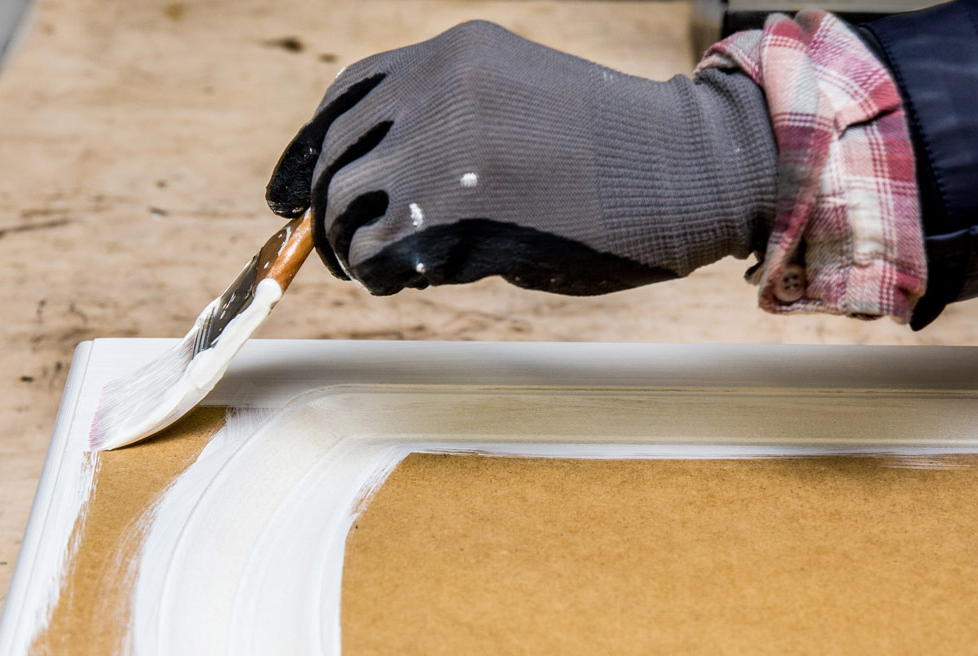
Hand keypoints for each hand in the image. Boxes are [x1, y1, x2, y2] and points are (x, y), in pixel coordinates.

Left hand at [266, 20, 776, 295]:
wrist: (690, 171)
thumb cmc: (617, 153)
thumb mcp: (519, 104)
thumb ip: (450, 126)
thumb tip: (378, 191)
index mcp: (453, 54)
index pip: (345, 101)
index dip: (307, 153)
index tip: (288, 197)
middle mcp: (436, 89)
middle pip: (334, 161)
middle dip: (327, 217)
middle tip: (343, 259)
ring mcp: (441, 146)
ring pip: (346, 213)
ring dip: (360, 253)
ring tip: (401, 271)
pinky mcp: (453, 210)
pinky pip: (379, 254)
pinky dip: (386, 278)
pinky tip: (423, 279)